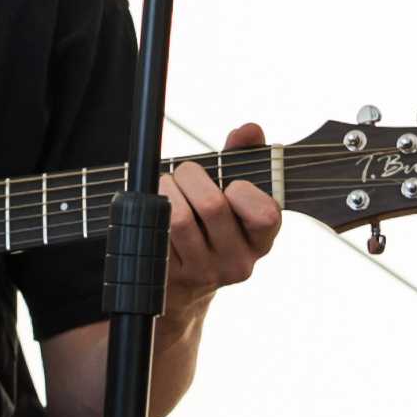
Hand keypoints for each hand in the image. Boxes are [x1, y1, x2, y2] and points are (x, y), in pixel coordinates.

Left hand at [157, 127, 284, 305]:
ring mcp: (204, 273)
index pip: (265, 214)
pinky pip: (154, 233)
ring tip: (166, 186)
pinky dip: (151, 214)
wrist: (184, 287)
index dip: (243, 191)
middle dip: (190, 175)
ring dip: (165, 190)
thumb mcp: (233, 193)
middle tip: (183, 173)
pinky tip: (155, 214)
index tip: (231, 185)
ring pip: (178, 218)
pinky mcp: (171, 278)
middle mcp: (237, 262)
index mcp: (261, 240)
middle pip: (212, 205)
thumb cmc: (211, 227)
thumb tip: (248, 130)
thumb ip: (243, 157)